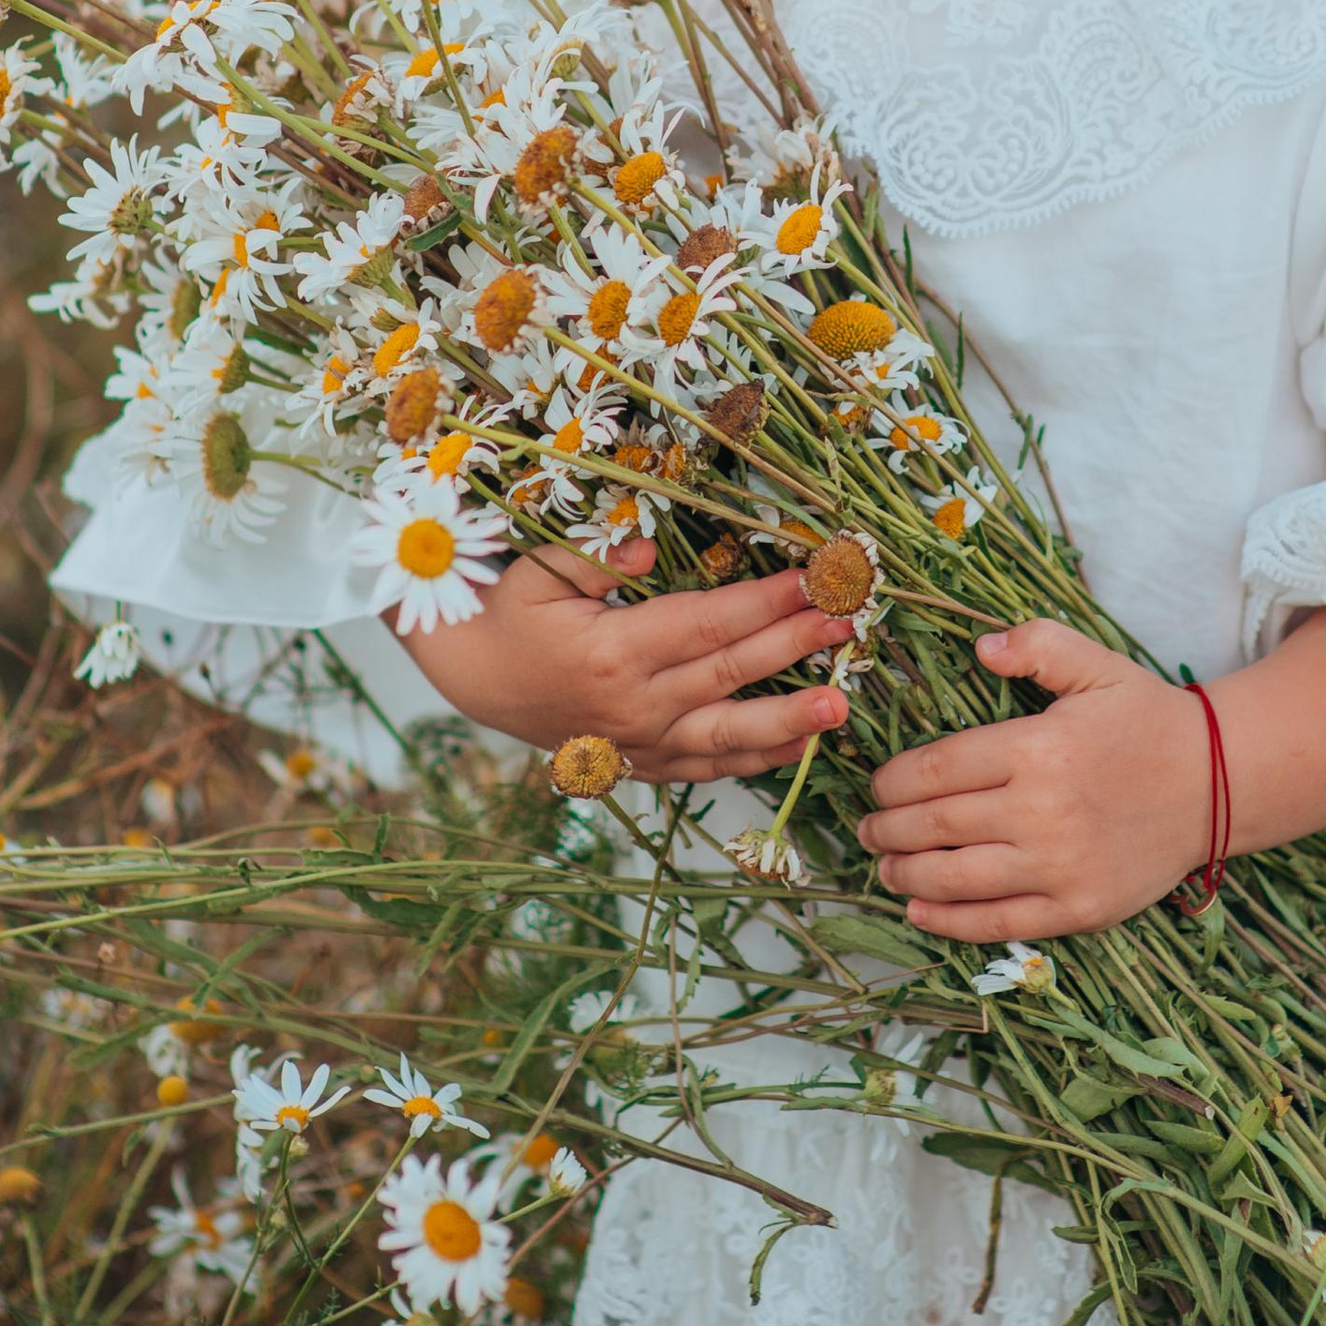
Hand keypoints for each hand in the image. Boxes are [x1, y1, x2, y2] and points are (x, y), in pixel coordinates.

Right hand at [398, 537, 856, 783]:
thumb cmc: (512, 613)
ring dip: (789, 722)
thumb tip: (652, 555)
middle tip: (847, 625)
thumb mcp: (537, 573)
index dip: (763, 602)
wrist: (477, 681)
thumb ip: (594, 557)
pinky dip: (756, 762)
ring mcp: (641, 743)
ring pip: (726, 736)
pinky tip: (801, 746)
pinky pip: (708, 769)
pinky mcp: (643, 765)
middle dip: (793, 646)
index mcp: (612, 653)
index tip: (812, 580)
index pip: (705, 623)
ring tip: (840, 708)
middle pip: (728, 674)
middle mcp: (633, 706)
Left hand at [856, 620, 1213, 941]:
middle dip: (886, 830)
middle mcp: (1042, 812)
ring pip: (954, 879)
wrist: (1219, 784)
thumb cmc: (1147, 720)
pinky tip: (918, 909)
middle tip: (867, 829)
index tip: (878, 787)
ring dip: (904, 875)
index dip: (891, 783)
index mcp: (1037, 748)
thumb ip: (1035, 645)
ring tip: (884, 867)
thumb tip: (979, 647)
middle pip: (934, 826)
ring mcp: (1060, 868)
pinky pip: (998, 922)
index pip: (934, 771)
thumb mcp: (1096, 664)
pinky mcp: (1079, 909)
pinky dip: (948, 921)